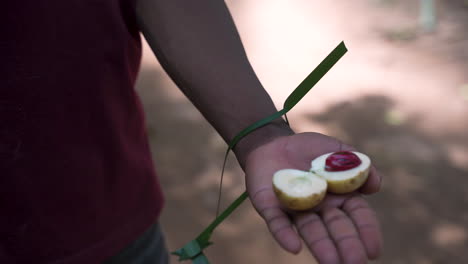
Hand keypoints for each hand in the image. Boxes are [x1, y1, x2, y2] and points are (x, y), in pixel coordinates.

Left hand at [244, 132, 382, 263]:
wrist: (273, 143)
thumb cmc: (309, 149)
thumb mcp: (338, 151)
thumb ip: (359, 165)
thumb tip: (375, 186)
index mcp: (340, 197)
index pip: (358, 217)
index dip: (367, 232)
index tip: (373, 251)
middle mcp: (320, 209)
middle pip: (336, 229)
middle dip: (347, 246)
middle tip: (355, 263)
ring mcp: (296, 210)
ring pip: (310, 231)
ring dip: (321, 247)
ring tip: (331, 263)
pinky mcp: (272, 208)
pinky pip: (278, 223)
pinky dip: (285, 235)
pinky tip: (293, 247)